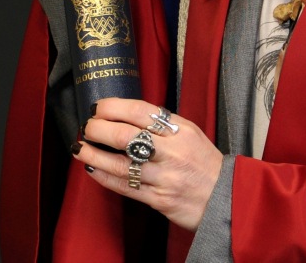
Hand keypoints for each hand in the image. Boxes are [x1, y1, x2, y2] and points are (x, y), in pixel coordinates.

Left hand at [75, 98, 222, 230]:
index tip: (98, 107)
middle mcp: (172, 152)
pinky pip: (126, 187)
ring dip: (95, 155)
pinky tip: (92, 169)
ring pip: (121, 164)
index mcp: (180, 131)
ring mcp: (164, 177)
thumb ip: (164, 124)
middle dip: (99, 129)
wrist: (225, 197)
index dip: (113, 107)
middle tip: (87, 127)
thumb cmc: (204, 163)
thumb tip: (127, 113)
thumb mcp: (191, 133)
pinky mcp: (159, 199)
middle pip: (126, 135)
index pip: (140, 112)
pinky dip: (105, 177)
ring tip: (80, 148)